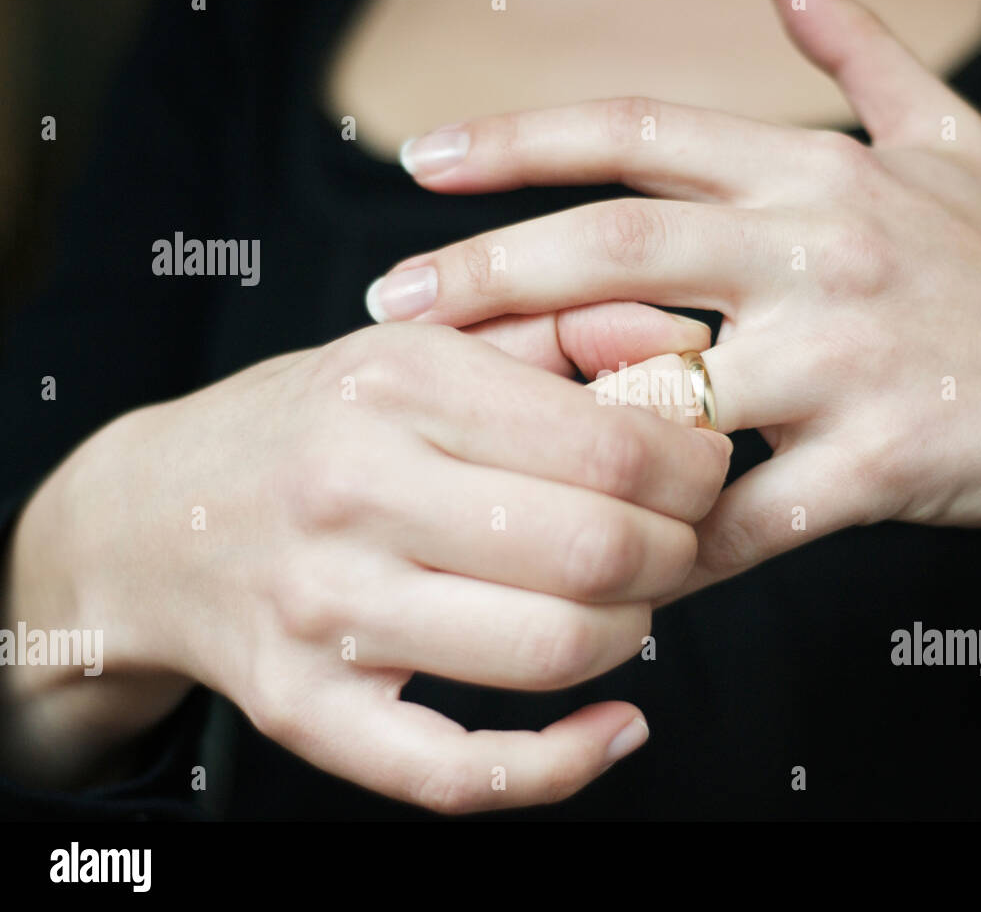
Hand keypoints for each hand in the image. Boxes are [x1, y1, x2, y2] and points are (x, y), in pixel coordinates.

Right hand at [1, 318, 729, 810]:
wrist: (155, 518)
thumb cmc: (317, 425)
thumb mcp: (425, 345)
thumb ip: (565, 330)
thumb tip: (687, 347)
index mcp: (400, 383)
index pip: (613, 447)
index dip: (695, 473)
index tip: (701, 473)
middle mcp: (354, 490)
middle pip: (596, 550)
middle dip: (678, 553)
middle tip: (676, 539)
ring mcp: (325, 610)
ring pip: (552, 650)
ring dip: (634, 634)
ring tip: (629, 602)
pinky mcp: (308, 709)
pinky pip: (462, 772)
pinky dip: (566, 764)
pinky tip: (615, 726)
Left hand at [371, 0, 980, 616]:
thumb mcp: (946, 139)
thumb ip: (856, 54)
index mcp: (816, 171)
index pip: (639, 133)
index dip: (521, 140)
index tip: (422, 162)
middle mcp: (821, 245)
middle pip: (618, 246)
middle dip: (488, 273)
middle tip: (388, 308)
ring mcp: (851, 353)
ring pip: (667, 386)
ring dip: (559, 420)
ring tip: (471, 445)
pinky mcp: (884, 458)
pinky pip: (744, 516)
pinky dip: (669, 551)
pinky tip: (609, 573)